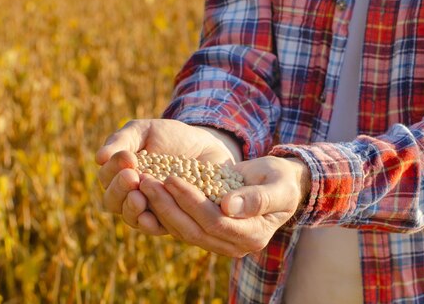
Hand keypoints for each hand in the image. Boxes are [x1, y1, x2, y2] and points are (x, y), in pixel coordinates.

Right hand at [95, 119, 242, 235]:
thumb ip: (122, 140)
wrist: (205, 146)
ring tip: (139, 196)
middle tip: (131, 177)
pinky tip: (150, 216)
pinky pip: (154, 229)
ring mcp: (149, 209)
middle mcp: (130, 194)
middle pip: (112, 201)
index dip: (113, 169)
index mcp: (120, 173)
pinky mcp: (169, 221)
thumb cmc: (169, 136)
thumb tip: (98, 158)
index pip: (107, 178)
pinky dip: (150, 224)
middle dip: (119, 189)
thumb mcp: (144, 131)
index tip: (127, 158)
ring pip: (130, 217)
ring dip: (131, 208)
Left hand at [139, 156, 310, 256]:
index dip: (191, 201)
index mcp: (253, 236)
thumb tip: (229, 207)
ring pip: (182, 230)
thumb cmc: (280, 181)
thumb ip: (258, 198)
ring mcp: (219, 243)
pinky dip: (163, 209)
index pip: (215, 222)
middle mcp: (235, 246)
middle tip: (146, 181)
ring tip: (143, 183)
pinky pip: (181, 226)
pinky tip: (149, 191)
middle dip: (167, 205)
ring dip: (160, 207)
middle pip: (193, 230)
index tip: (171, 178)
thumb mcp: (278, 185)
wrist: (278, 185)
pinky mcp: (207, 234)